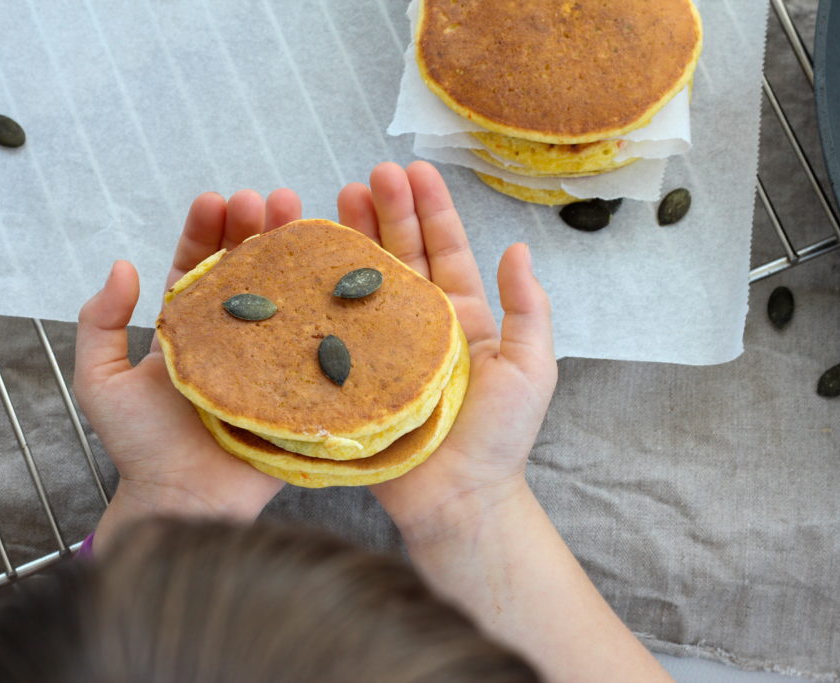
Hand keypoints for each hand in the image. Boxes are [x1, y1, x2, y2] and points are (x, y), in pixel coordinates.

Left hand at [75, 190, 300, 551]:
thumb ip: (101, 323)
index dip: (208, 231)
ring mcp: (272, 357)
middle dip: (259, 230)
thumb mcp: (100, 381)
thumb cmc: (141, 447)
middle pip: (250, 271)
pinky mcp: (302, 382)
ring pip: (286, 295)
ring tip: (303, 217)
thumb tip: (122, 265)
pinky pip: (317, 340)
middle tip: (271, 200)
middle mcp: (235, 335)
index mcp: (191, 328)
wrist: (186, 500)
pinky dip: (327, 305)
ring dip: (295, 254)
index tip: (218, 200)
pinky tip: (336, 273)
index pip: (199, 267)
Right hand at [337, 162, 557, 540]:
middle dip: (388, 212)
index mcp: (463, 320)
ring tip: (337, 197)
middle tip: (371, 174)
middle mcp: (420, 327)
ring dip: (353, 239)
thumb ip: (528, 309)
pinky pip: (333, 326)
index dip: (432, 211)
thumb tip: (519, 249)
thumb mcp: (532, 368)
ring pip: (365, 282)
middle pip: (401, 257)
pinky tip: (307, 258)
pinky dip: (320, 292)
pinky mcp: (351, 375)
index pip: (447, 251)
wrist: (459, 500)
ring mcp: (382, 349)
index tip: (415, 171)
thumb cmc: (501, 438)